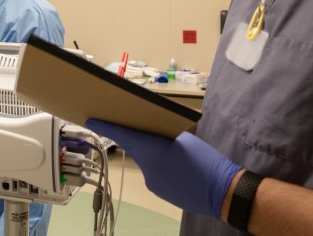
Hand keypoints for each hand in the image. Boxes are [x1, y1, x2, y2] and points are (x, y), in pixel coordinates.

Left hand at [85, 119, 240, 218]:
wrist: (222, 192)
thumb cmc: (207, 160)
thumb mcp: (187, 137)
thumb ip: (165, 132)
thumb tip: (154, 130)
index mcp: (152, 150)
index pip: (122, 135)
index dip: (105, 127)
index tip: (90, 120)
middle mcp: (146, 166)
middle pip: (132, 147)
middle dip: (127, 136)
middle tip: (120, 122)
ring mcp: (151, 181)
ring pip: (143, 160)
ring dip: (147, 152)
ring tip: (164, 147)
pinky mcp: (157, 190)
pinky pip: (152, 172)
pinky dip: (156, 164)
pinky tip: (170, 163)